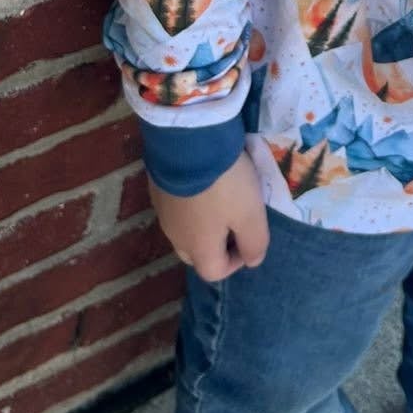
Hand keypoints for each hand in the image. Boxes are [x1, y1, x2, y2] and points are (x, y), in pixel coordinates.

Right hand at [148, 150, 269, 281]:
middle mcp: (174, 235)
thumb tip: (252, 261)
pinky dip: (190, 202)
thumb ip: (255, 242)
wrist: (188, 141)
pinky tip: (202, 180)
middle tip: (235, 221)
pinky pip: (176, 205)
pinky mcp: (157, 186)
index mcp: (197, 248)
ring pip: (184, 229)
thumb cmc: (224, 183)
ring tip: (221, 198)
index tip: (250, 238)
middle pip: (195, 253)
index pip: (213, 272)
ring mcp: (162, 210)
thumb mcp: (251, 214)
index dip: (235, 262)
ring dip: (203, 222)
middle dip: (216, 246)